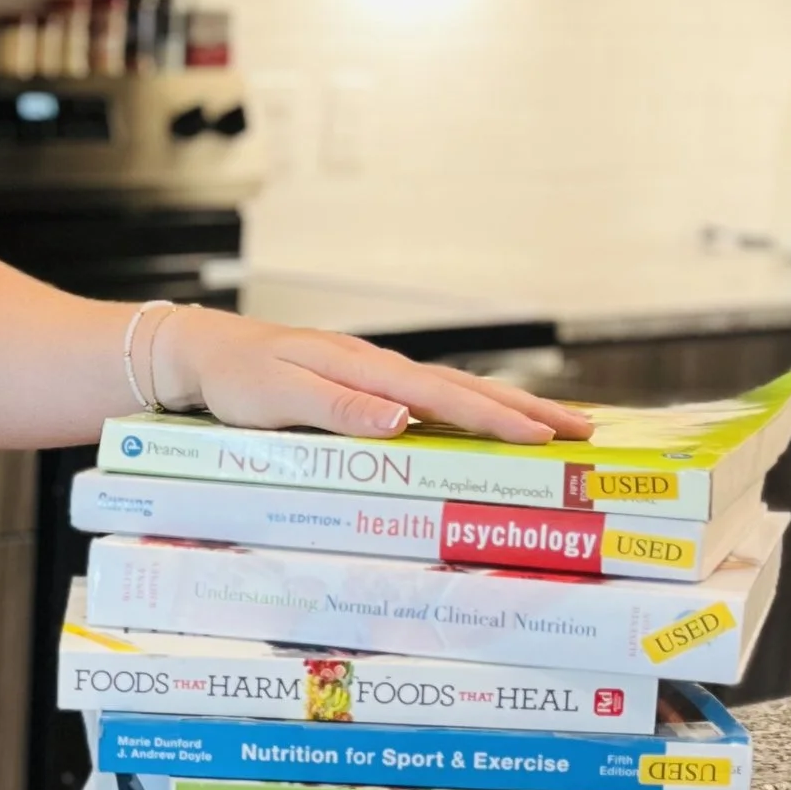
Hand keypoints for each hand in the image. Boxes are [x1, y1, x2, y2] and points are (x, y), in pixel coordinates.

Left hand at [155, 310, 592, 443]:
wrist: (204, 352)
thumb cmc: (237, 378)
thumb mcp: (279, 399)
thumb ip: (340, 410)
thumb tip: (402, 419)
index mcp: (365, 368)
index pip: (444, 397)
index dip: (497, 420)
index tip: (544, 438)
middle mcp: (380, 366)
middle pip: (465, 389)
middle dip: (528, 411)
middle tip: (585, 431)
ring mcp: (377, 372)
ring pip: (455, 389)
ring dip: (508, 408)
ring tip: (557, 426)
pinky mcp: (367, 382)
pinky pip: (432, 395)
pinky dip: (470, 406)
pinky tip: (489, 421)